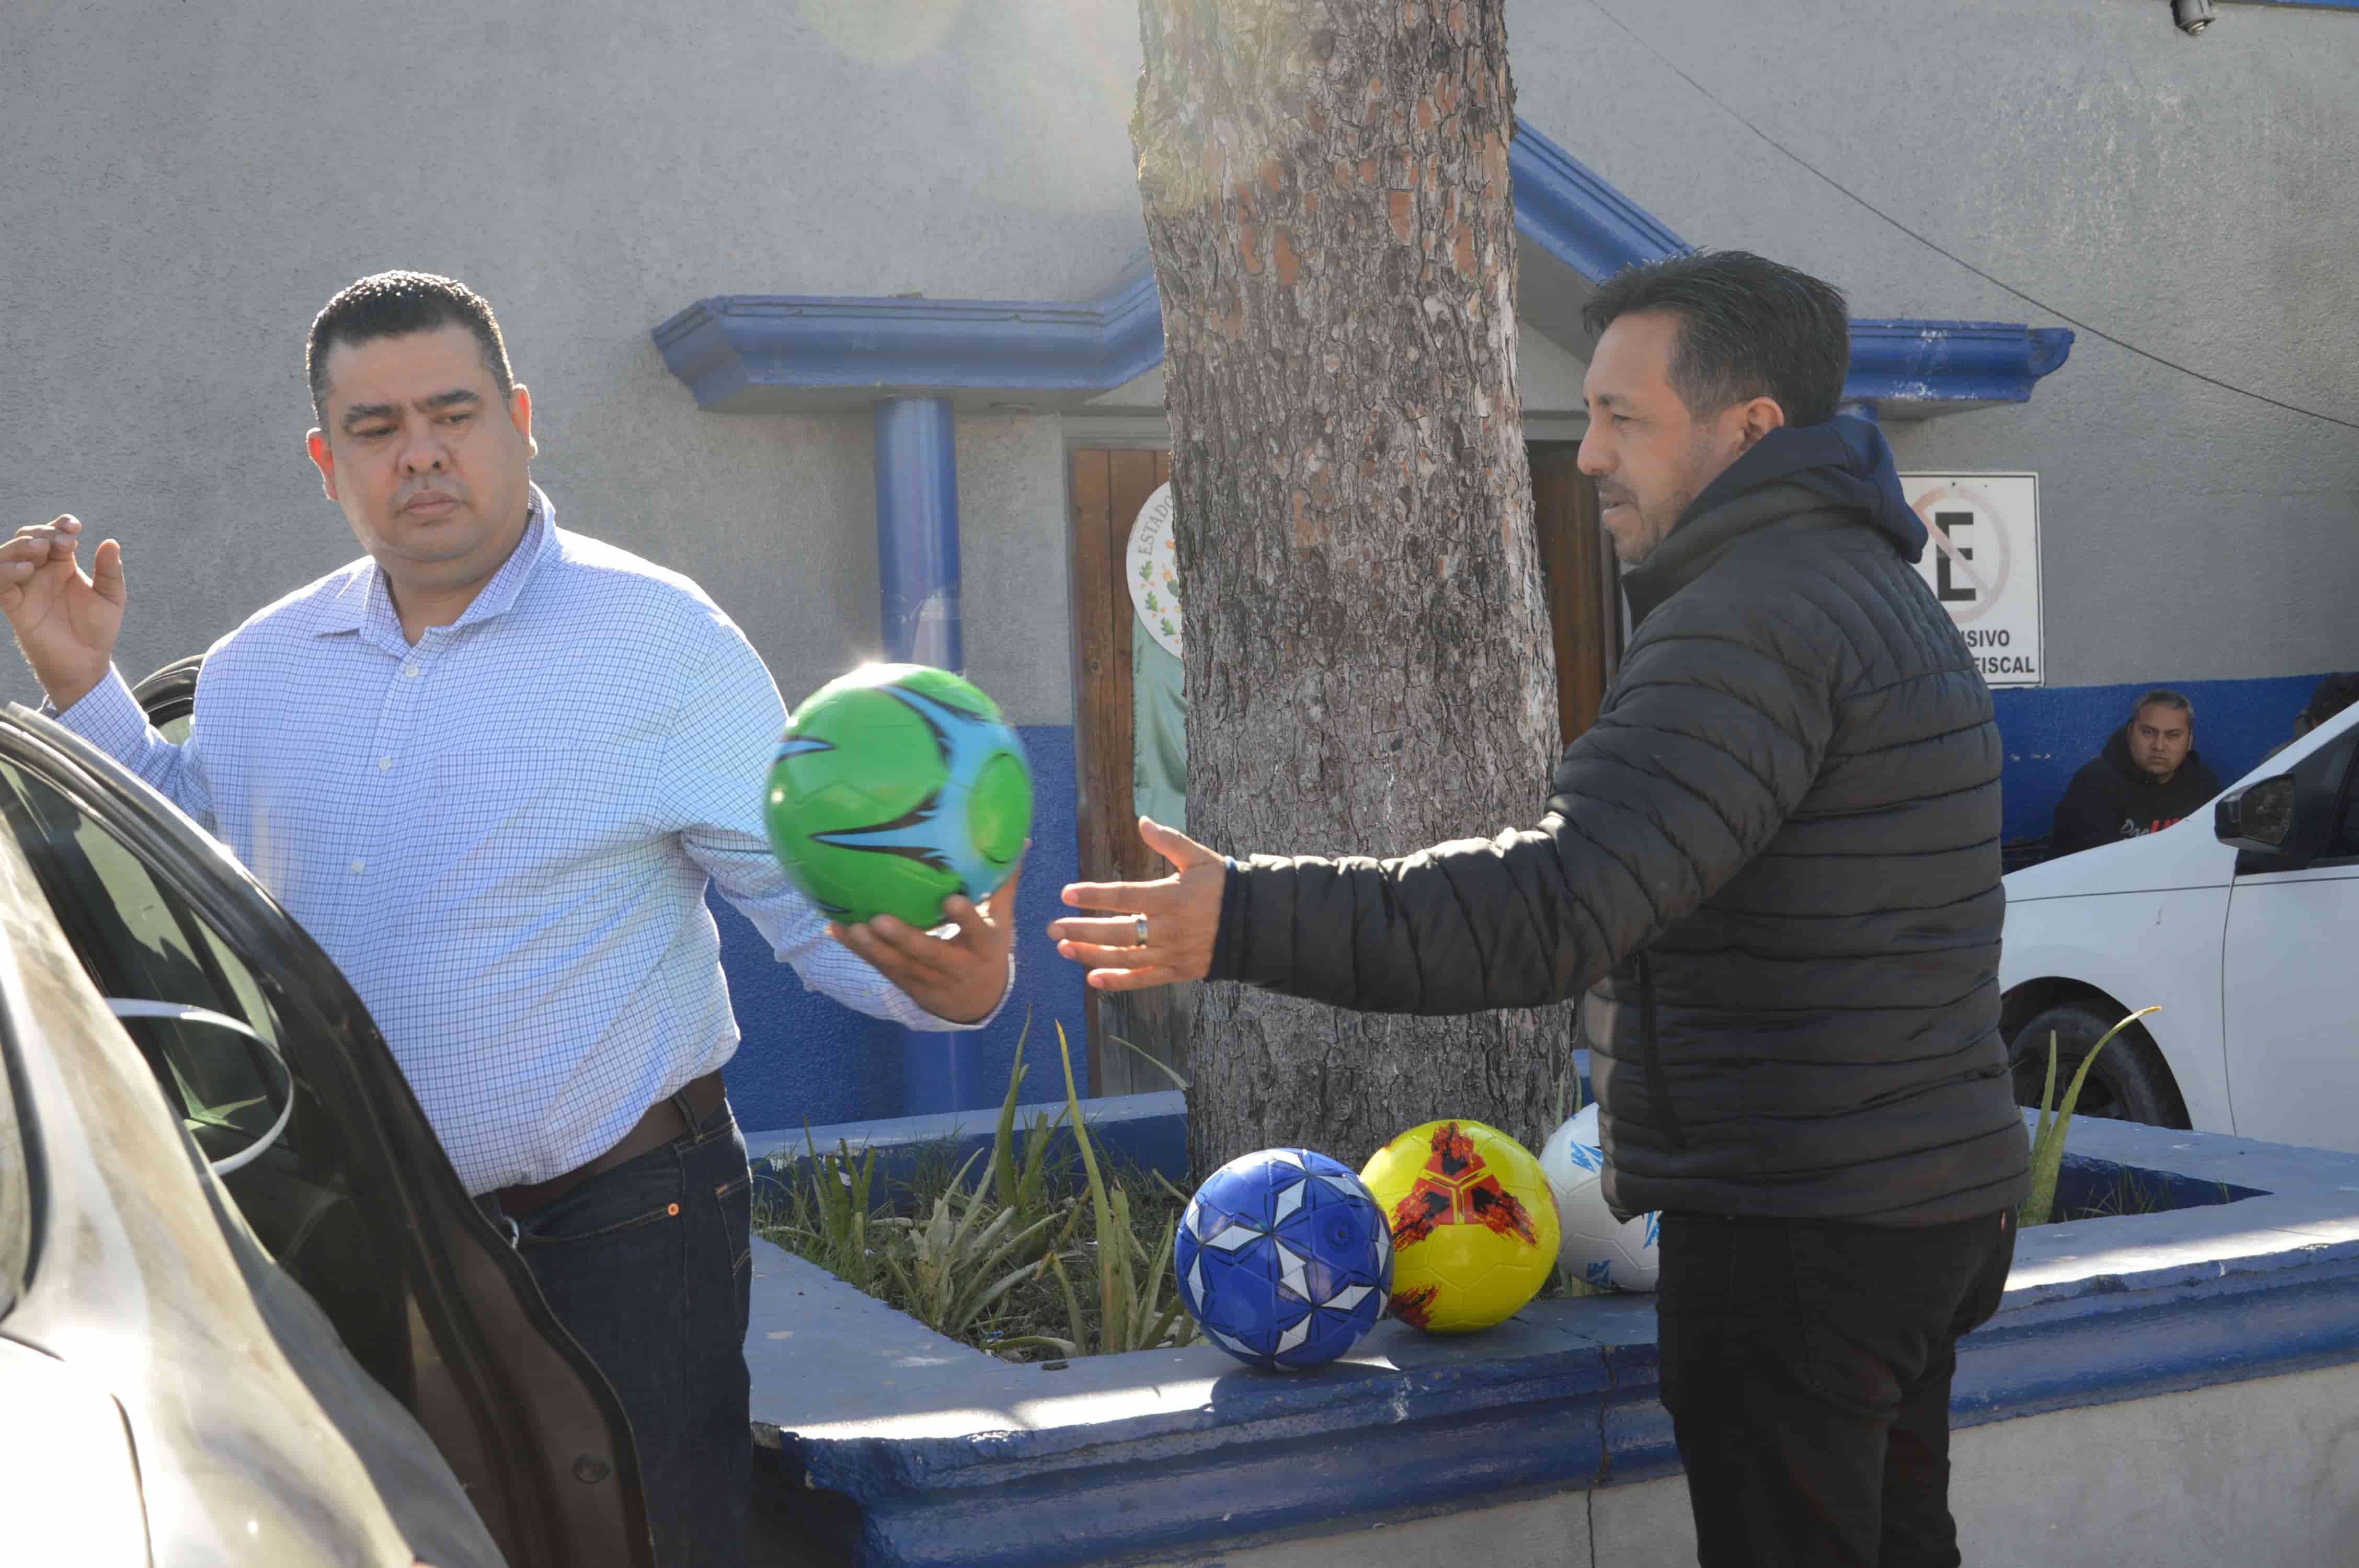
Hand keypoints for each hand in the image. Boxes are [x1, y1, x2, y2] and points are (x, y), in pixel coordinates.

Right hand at [0, 516, 124, 710]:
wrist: (87, 663)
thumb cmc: (98, 629)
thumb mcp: (111, 597)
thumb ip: (110, 571)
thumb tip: (111, 542)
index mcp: (62, 564)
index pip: (54, 535)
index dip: (60, 525)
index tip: (74, 527)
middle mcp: (40, 571)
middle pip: (28, 539)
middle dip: (42, 533)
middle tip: (62, 542)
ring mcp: (25, 587)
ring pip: (7, 556)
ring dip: (20, 547)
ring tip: (41, 550)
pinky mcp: (14, 605)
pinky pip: (0, 583)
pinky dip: (6, 572)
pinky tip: (25, 570)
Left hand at [831, 855, 1023, 1024]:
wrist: (976, 1001)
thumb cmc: (987, 948)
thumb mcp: (1001, 921)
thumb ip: (1003, 883)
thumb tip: (1019, 839)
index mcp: (983, 947)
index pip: (976, 932)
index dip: (965, 919)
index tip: (951, 900)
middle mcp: (956, 967)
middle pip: (929, 954)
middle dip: (904, 939)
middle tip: (881, 919)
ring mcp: (927, 978)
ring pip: (899, 965)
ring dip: (873, 948)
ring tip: (853, 927)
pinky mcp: (904, 983)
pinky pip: (879, 966)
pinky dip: (857, 949)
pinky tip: (834, 928)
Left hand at [1048, 818, 1225, 991]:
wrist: (1255, 922)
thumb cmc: (1224, 885)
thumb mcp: (1199, 858)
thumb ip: (1169, 841)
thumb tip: (1142, 821)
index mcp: (1170, 897)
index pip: (1123, 896)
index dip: (1093, 896)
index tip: (1066, 894)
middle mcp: (1168, 929)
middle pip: (1116, 932)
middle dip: (1081, 930)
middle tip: (1052, 927)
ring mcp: (1172, 953)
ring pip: (1125, 958)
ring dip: (1091, 955)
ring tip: (1063, 948)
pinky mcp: (1177, 971)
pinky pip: (1143, 980)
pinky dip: (1118, 982)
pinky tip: (1093, 979)